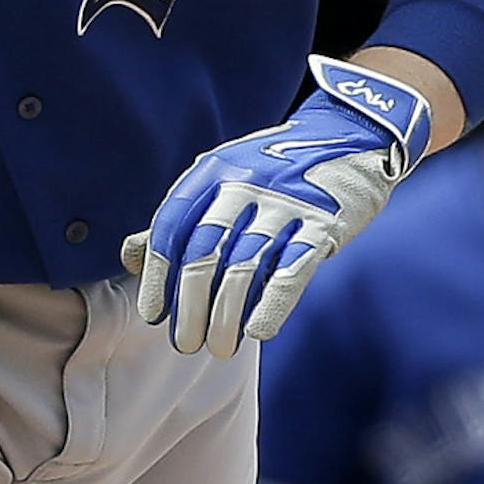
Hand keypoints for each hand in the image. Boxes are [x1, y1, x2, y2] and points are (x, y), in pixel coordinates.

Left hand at [124, 54, 431, 356]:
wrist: (350, 136)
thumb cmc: (275, 169)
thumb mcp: (224, 179)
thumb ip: (181, 217)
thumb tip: (133, 259)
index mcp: (212, 171)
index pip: (172, 228)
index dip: (158, 277)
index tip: (154, 315)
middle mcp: (244, 183)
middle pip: (204, 252)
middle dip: (190, 305)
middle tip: (185, 342)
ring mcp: (285, 202)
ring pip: (244, 267)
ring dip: (226, 315)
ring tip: (218, 347)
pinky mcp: (324, 223)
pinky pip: (292, 271)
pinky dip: (272, 305)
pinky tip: (257, 332)